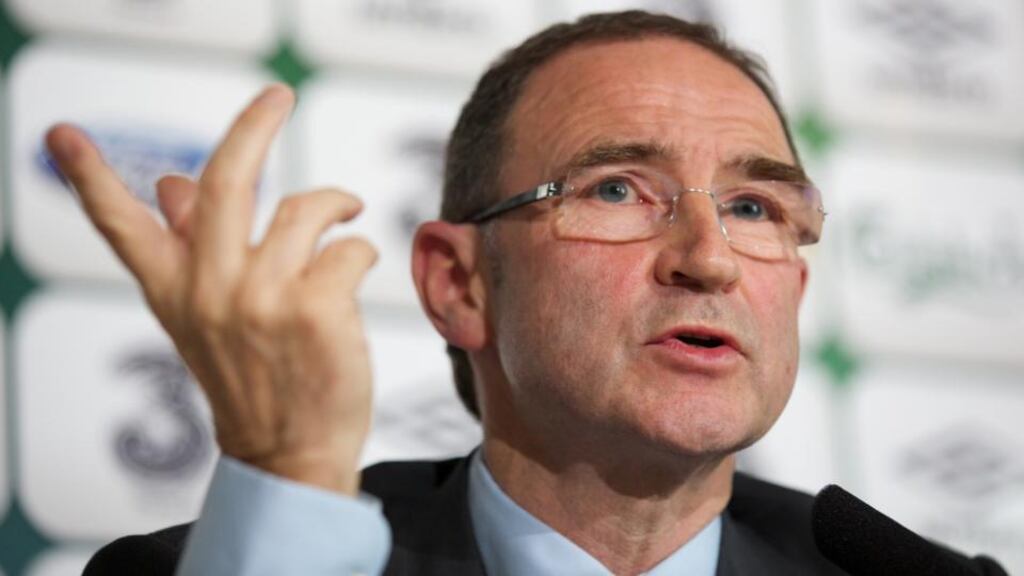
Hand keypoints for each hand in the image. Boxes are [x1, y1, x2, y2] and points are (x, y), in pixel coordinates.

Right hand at [45, 84, 377, 494]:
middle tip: (277, 94)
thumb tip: (171, 185)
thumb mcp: (208, 318)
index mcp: (174, 291)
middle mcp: (211, 290)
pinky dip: (359, 252)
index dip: (90, 177)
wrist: (291, 454)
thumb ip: (191, 249)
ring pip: (306, 209)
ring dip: (335, 204)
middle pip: (227, 180)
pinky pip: (349, 248)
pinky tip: (354, 272)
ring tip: (346, 213)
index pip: (120, 226)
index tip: (61, 135)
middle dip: (254, 125)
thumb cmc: (255, 378)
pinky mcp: (315, 310)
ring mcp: (263, 299)